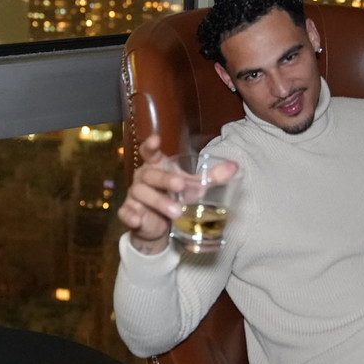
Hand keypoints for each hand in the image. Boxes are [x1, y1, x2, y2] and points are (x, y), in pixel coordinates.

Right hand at [118, 136, 237, 254]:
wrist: (159, 224)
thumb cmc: (175, 196)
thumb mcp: (194, 186)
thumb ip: (212, 177)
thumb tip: (236, 166)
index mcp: (156, 166)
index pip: (149, 152)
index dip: (150, 145)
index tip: (156, 140)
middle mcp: (143, 178)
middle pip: (150, 174)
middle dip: (165, 179)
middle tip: (180, 185)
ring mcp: (134, 195)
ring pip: (141, 194)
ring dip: (158, 202)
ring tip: (176, 212)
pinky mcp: (129, 212)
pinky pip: (127, 212)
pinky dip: (132, 215)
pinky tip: (139, 219)